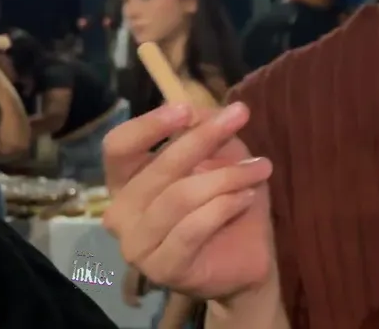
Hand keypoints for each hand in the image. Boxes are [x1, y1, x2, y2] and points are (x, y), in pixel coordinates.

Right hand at [102, 102, 275, 299]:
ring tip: (260, 168)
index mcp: (126, 182)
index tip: (185, 109)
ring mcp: (136, 246)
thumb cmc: (228, 202)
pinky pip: (192, 228)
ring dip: (227, 177)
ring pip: (179, 197)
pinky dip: (225, 206)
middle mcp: (120, 214)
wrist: (248, 257)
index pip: (118, 147)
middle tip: (241, 117)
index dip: (148, 125)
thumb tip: (197, 110)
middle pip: (157, 168)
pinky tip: (247, 198)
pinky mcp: (162, 269)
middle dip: (203, 139)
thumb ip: (205, 130)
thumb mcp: (222, 156)